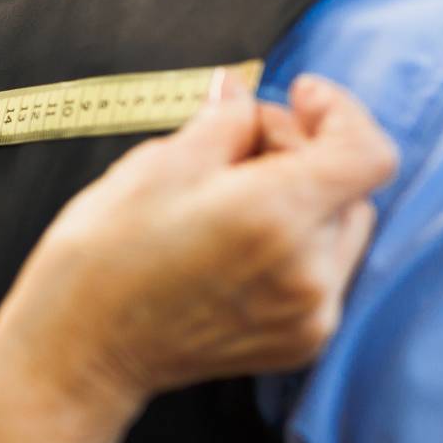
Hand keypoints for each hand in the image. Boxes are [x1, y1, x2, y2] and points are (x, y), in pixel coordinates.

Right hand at [0, 73, 396, 415]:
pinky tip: (235, 243)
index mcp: (271, 214)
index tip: (299, 95)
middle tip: (235, 145)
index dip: (339, 111)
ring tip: (229, 198)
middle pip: (348, 186)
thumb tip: (242, 94)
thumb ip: (220, 121)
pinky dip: (294, 244)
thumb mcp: (152, 166)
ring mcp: (309, 313)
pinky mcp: (300, 339)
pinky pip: (324, 272)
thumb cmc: (99, 257)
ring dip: (303, 198)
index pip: (364, 151)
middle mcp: (306, 270)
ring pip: (339, 228)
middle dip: (301, 152)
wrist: (78, 347)